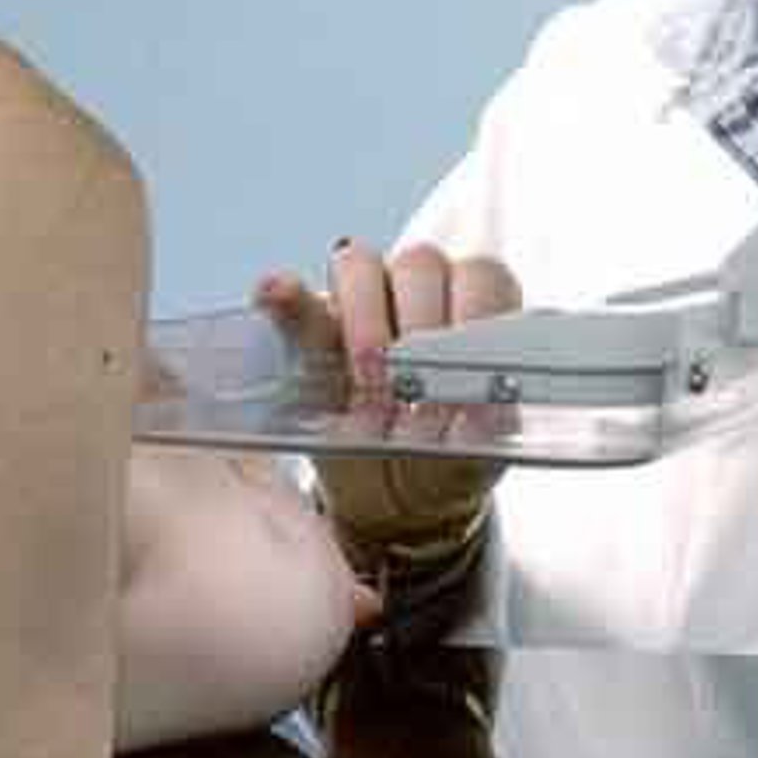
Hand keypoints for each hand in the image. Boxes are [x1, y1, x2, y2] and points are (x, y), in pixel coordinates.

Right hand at [255, 239, 519, 565]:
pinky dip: (284, 294)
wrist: (392, 494)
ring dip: (362, 315)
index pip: (483, 277)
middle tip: (405, 382)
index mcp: (474, 312)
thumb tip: (477, 411)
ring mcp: (360, 301)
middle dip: (415, 322)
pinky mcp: (309, 324)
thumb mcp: (472, 458)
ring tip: (365, 380)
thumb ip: (481, 435)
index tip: (460, 365)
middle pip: (420, 263)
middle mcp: (420, 291)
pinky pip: (293, 296)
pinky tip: (275, 295)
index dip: (473, 314)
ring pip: (358, 263)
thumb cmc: (444, 462)